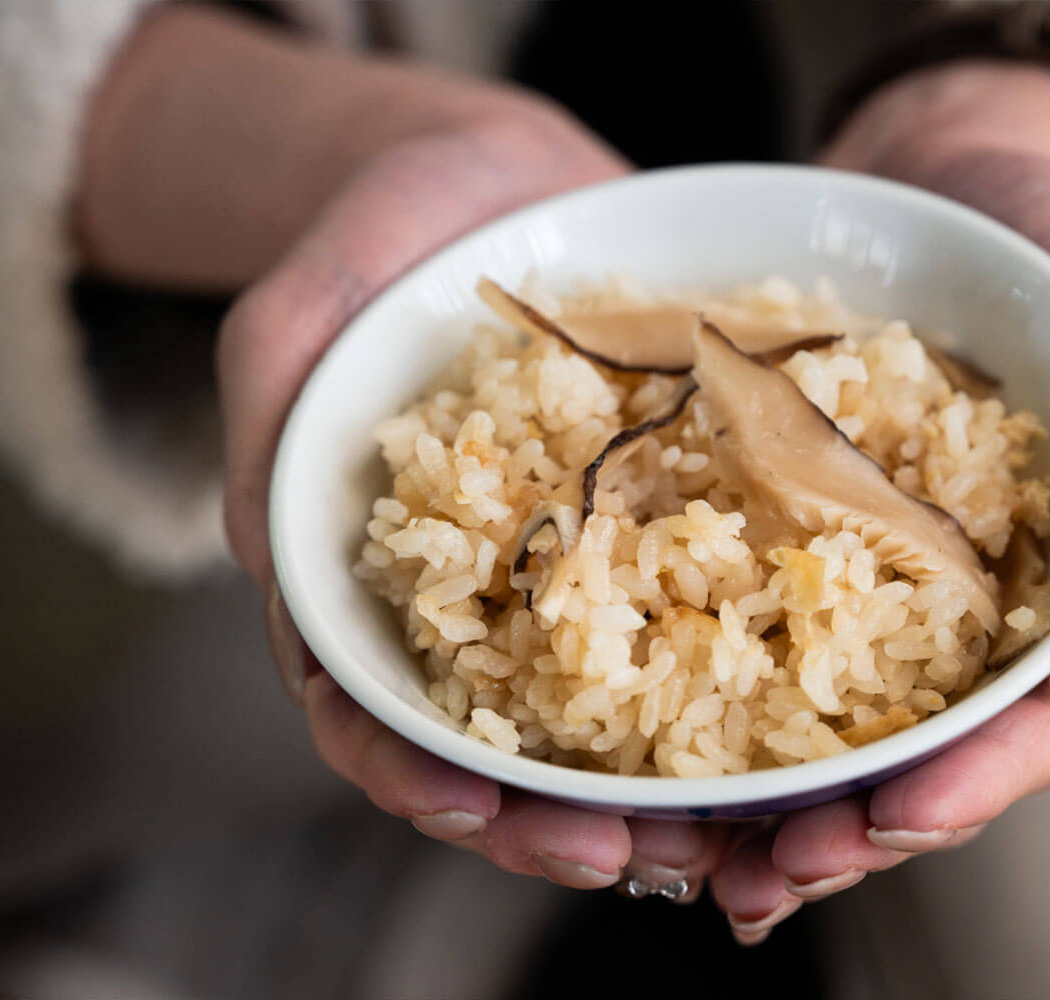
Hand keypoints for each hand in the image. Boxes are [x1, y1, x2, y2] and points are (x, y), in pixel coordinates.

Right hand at [218, 94, 727, 891]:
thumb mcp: (300, 312)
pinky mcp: (652, 535)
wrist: (501, 179)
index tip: (481, 812)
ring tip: (719, 833)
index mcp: (370, 582)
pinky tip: (779, 727)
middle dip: (558, 822)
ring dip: (652, 791)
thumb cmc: (383, 238)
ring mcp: (567, 575)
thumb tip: (274, 562)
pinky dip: (724, 692)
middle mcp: (473, 601)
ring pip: (600, 718)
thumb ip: (271, 419)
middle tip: (639, 857)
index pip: (371, 712)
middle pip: (496, 751)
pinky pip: (692, 627)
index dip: (415, 776)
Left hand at [704, 63, 1049, 940]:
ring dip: (770, 808)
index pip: (1039, 725)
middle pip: (924, 758)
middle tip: (768, 875)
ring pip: (832, 731)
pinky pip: (747, 638)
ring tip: (698, 857)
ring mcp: (876, 588)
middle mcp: (969, 617)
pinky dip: (708, 711)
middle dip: (851, 832)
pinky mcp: (793, 542)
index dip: (975, 782)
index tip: (896, 816)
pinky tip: (655, 759)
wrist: (961, 184)